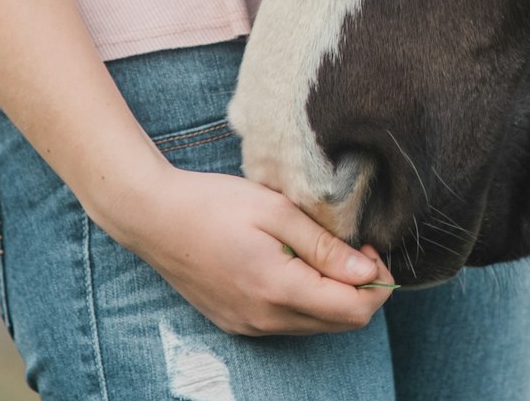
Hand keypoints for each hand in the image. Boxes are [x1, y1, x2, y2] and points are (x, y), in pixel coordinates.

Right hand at [99, 164, 397, 335]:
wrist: (151, 216)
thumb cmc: (212, 203)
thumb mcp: (275, 211)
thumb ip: (324, 245)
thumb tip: (368, 271)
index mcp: (278, 289)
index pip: (355, 310)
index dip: (377, 282)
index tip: (369, 246)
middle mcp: (265, 319)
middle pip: (341, 324)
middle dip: (360, 289)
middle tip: (352, 247)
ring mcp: (248, 326)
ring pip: (316, 326)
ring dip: (333, 296)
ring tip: (320, 251)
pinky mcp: (236, 323)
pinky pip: (288, 323)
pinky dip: (305, 301)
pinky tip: (292, 265)